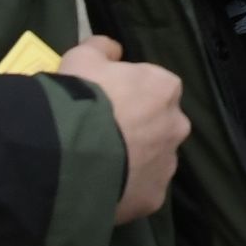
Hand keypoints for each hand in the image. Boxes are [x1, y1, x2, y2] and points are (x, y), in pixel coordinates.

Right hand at [58, 35, 189, 221]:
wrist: (69, 151)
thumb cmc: (80, 97)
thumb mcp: (81, 57)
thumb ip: (101, 48)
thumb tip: (113, 50)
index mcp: (164, 89)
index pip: (155, 87)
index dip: (130, 93)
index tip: (107, 101)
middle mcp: (176, 126)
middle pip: (159, 125)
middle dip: (138, 129)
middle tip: (103, 134)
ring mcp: (167, 165)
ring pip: (153, 161)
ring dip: (134, 161)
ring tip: (99, 164)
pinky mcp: (153, 198)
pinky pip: (140, 190)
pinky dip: (125, 189)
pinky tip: (101, 186)